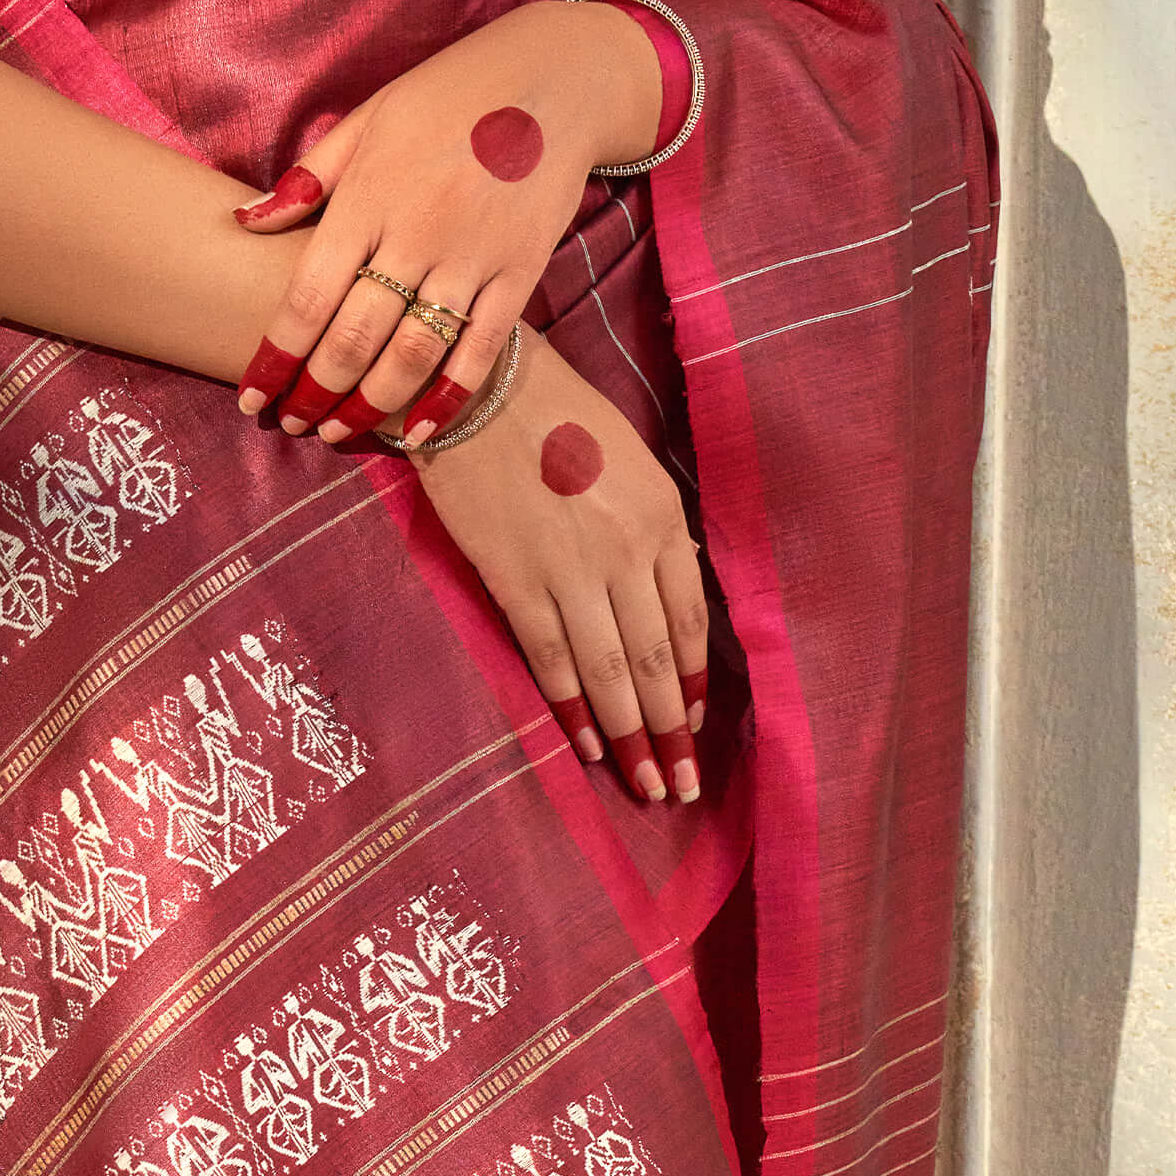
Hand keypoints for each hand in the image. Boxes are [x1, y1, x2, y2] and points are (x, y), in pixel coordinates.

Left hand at [229, 0, 661, 446]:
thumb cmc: (448, 95)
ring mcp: (472, 256)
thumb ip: (310, 177)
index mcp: (371, 193)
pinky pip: (478, 353)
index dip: (276, 356)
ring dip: (369, 407)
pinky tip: (417, 434)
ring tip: (337, 434)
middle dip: (315, 393)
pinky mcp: (519, 273)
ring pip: (412, 356)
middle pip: (355, 337)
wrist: (555, 77)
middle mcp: (418, 230)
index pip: (308, 295)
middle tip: (291, 424)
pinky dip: (446, 400)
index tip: (252, 397)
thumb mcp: (370, 117)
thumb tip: (244, 223)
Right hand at [408, 327, 709, 803]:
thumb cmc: (557, 414)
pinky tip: (587, 750)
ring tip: (644, 785)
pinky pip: (553, 661)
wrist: (477, 388)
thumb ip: (651, 529)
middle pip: (655, 659)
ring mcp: (571, 570)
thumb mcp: (630, 459)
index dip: (695, 682)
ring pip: (610, 672)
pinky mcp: (516, 582)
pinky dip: (573, 710)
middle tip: (680, 787)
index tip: (698, 726)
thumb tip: (662, 602)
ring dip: (629, 737)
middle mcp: (624, 548)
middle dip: (670, 731)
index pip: (690, 619)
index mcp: (661, 514)